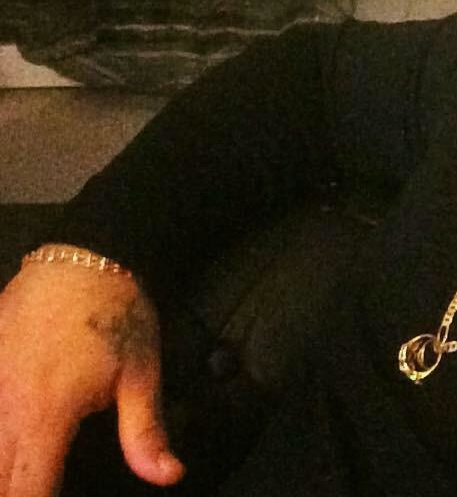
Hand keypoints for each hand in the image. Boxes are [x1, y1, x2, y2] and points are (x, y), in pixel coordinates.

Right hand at [0, 259, 184, 495]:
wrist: (84, 254)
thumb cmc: (116, 313)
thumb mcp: (141, 372)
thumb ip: (145, 431)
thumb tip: (168, 475)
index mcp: (45, 415)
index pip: (26, 492)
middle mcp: (3, 407)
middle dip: (14, 492)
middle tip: (43, 485)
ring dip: (2, 465)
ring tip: (25, 468)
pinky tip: (10, 440)